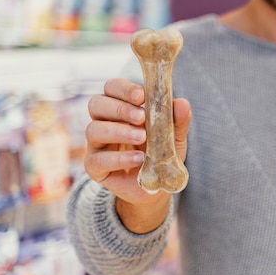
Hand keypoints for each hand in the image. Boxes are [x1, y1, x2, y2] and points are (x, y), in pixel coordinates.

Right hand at [84, 78, 190, 221]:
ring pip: (94, 129)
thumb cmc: (161, 154)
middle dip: (119, 108)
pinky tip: (138, 159)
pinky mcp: (95, 167)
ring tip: (142, 137)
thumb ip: (177, 121)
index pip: (112, 88)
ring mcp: (97, 145)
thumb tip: (182, 103)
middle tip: (141, 117)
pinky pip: (98, 159)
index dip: (123, 89)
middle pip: (96, 104)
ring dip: (119, 131)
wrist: (157, 186)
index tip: (142, 96)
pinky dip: (119, 158)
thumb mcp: (174, 137)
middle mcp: (104, 123)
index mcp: (121, 108)